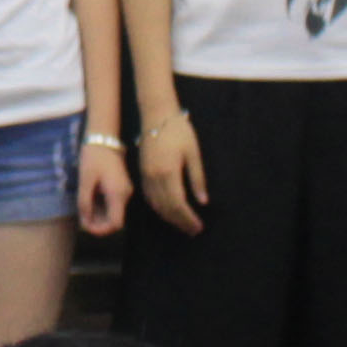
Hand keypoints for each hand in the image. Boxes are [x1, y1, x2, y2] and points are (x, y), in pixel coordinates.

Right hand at [139, 112, 207, 234]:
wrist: (157, 115)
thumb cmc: (179, 131)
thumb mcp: (193, 153)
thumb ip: (197, 178)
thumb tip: (203, 201)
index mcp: (168, 172)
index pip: (178, 204)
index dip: (188, 218)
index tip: (198, 227)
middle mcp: (154, 177)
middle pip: (167, 208)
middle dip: (180, 222)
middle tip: (193, 231)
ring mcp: (146, 175)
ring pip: (156, 205)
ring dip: (169, 218)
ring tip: (183, 225)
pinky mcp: (142, 172)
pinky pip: (149, 197)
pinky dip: (159, 208)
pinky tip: (167, 212)